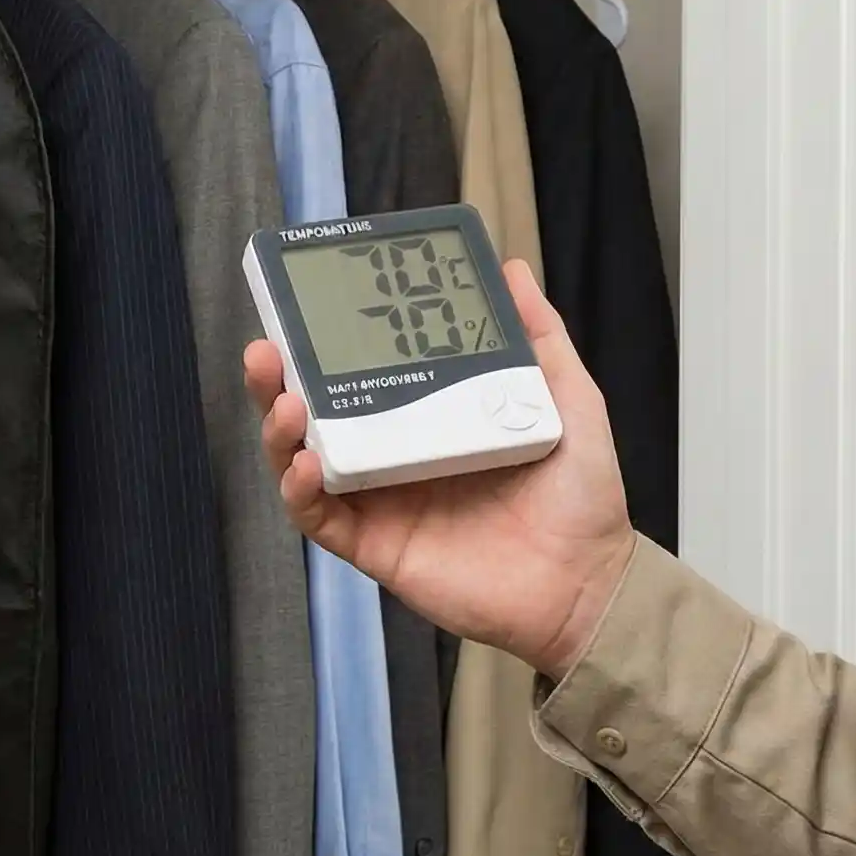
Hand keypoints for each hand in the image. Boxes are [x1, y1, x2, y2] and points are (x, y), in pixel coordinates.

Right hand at [245, 259, 636, 679]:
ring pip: (305, 460)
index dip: (329, 342)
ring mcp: (383, 500)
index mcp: (432, 415)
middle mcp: (397, 453)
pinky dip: (300, 493)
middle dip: (283, 378)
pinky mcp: (376, 545)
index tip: (309, 304)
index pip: (366, 371)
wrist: (587, 584)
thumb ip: (539, 338)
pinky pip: (322, 518)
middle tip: (268, 348)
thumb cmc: (581, 498)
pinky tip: (306, 466)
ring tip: (286, 401)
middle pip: (320, 410)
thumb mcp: (568, 400)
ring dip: (282, 430)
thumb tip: (512, 271)